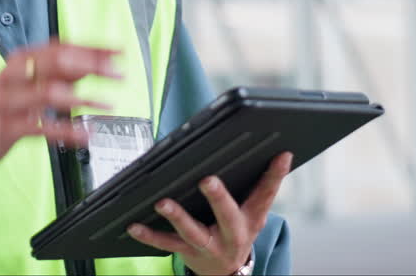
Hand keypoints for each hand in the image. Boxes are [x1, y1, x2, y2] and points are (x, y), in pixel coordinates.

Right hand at [0, 44, 120, 210]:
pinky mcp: (6, 128)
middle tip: (118, 73)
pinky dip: (66, 131)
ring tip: (105, 103)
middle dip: (91, 65)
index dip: (91, 48)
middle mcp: (13, 76)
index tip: (117, 51)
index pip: (60, 47)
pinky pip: (40, 128)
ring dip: (81, 97)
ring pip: (47, 92)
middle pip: (55, 63)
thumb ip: (54, 76)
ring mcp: (8, 102)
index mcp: (19, 62)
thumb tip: (89, 66)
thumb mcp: (24, 86)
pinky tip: (85, 135)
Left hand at [127, 151, 292, 274]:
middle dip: (217, 198)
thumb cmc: (236, 232)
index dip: (275, 175)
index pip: (266, 194)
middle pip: (227, 215)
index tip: (280, 155)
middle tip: (207, 180)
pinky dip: (149, 236)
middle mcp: (232, 234)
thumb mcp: (252, 213)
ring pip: (192, 232)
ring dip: (177, 217)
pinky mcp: (188, 253)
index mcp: (251, 219)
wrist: (227, 272)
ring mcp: (209, 245)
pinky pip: (167, 244)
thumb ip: (257, 188)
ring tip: (163, 203)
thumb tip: (274, 152)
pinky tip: (134, 225)